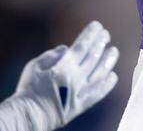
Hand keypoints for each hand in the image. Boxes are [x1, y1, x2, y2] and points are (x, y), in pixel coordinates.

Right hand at [0, 21, 119, 130]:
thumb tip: (66, 49)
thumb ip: (51, 55)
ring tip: (114, 51)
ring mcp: (81, 91)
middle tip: (106, 34)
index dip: (90, 34)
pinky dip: (107, 84)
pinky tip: (113, 76)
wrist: (30, 115)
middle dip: (100, 43)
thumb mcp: (34, 66)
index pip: (81, 45)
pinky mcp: (82, 105)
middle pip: (93, 56)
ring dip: (108, 60)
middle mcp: (76, 77)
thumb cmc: (29, 89)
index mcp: (64, 66)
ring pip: (99, 73)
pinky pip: (98, 93)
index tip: (97, 25)